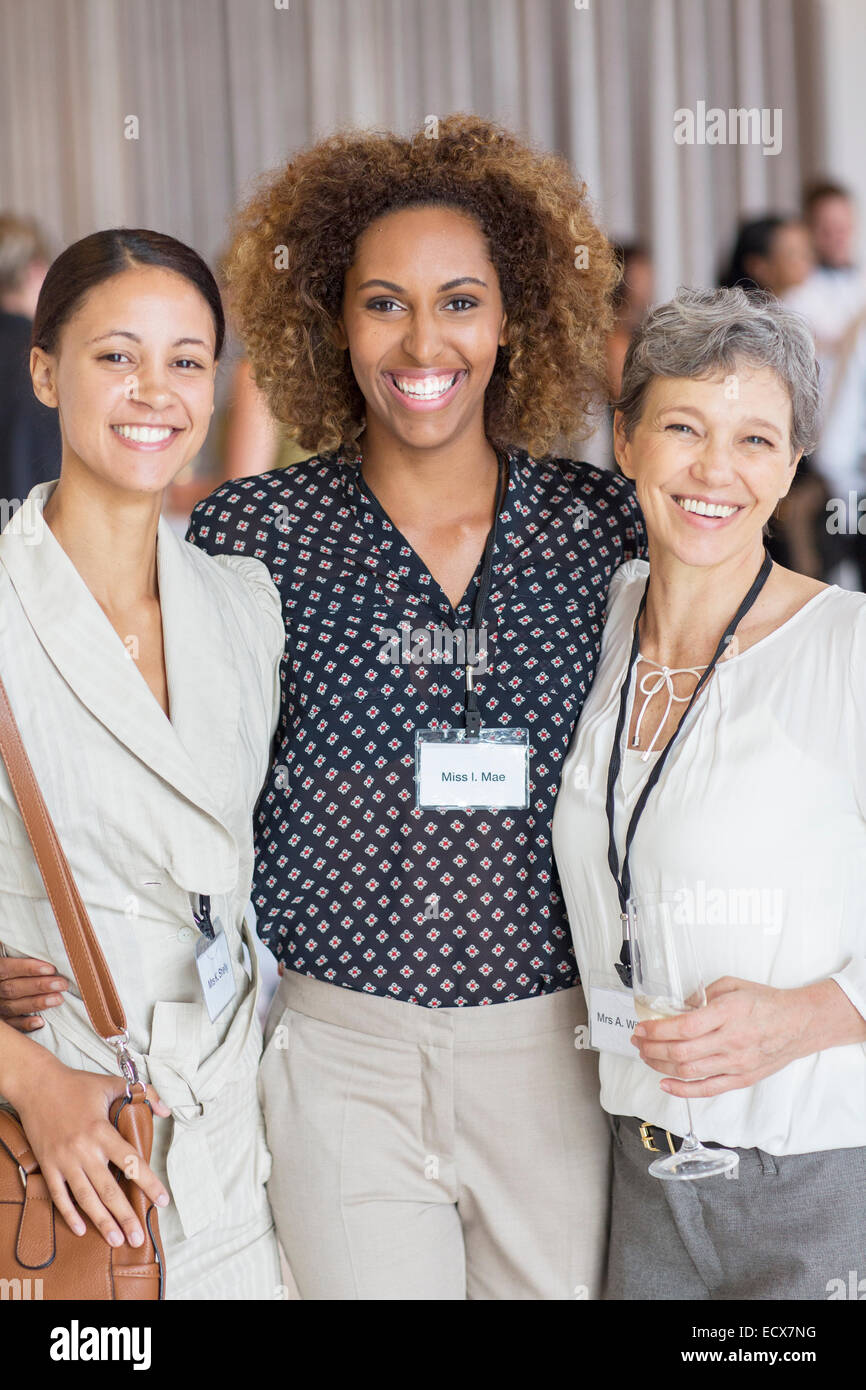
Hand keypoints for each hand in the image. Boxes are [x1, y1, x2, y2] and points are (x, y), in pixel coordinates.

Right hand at [0, 955, 68, 1031]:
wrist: (4, 983)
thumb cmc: (11, 970)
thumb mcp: (6, 957)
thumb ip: (16, 954)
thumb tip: (26, 935)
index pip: (7, 969)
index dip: (28, 968)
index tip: (50, 969)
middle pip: (13, 988)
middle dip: (39, 986)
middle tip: (61, 984)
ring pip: (13, 1006)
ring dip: (37, 1003)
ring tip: (58, 999)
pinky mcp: (2, 1021)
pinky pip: (11, 1024)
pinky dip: (25, 1024)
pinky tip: (40, 1022)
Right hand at [13, 1053, 171, 1245]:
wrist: (37, 1085)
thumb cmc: (76, 1084)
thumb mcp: (112, 1083)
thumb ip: (144, 1094)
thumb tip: (166, 1110)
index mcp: (102, 1131)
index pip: (131, 1162)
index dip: (148, 1183)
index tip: (162, 1200)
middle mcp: (84, 1150)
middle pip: (108, 1189)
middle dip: (125, 1216)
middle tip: (138, 1238)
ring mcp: (64, 1160)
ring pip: (85, 1198)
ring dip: (101, 1221)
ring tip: (116, 1240)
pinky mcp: (48, 1165)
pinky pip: (58, 1195)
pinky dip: (69, 1213)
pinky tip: (81, 1229)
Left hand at [629, 976, 864, 1097]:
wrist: (800, 1024)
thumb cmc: (766, 1002)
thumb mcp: (732, 985)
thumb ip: (703, 995)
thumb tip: (677, 1007)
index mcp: (728, 1014)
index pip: (684, 1027)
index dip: (657, 1029)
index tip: (642, 1026)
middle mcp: (731, 1041)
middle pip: (681, 1052)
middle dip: (651, 1047)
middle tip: (638, 1040)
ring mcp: (736, 1064)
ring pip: (689, 1071)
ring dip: (660, 1065)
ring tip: (646, 1055)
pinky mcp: (741, 1079)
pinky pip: (707, 1089)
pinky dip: (682, 1090)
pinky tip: (665, 1083)